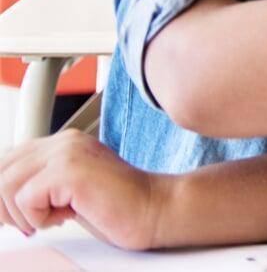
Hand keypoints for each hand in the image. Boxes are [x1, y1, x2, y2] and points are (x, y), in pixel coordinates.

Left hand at [0, 130, 170, 250]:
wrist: (154, 210)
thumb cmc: (115, 208)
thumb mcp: (65, 194)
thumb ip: (36, 185)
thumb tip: (0, 200)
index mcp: (60, 143)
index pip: (4, 161)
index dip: (2, 195)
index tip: (15, 216)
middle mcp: (62, 141)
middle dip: (5, 207)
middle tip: (32, 222)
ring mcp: (67, 151)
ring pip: (5, 186)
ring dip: (23, 215)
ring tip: (53, 218)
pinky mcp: (70, 169)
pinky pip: (25, 199)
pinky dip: (39, 218)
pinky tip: (68, 215)